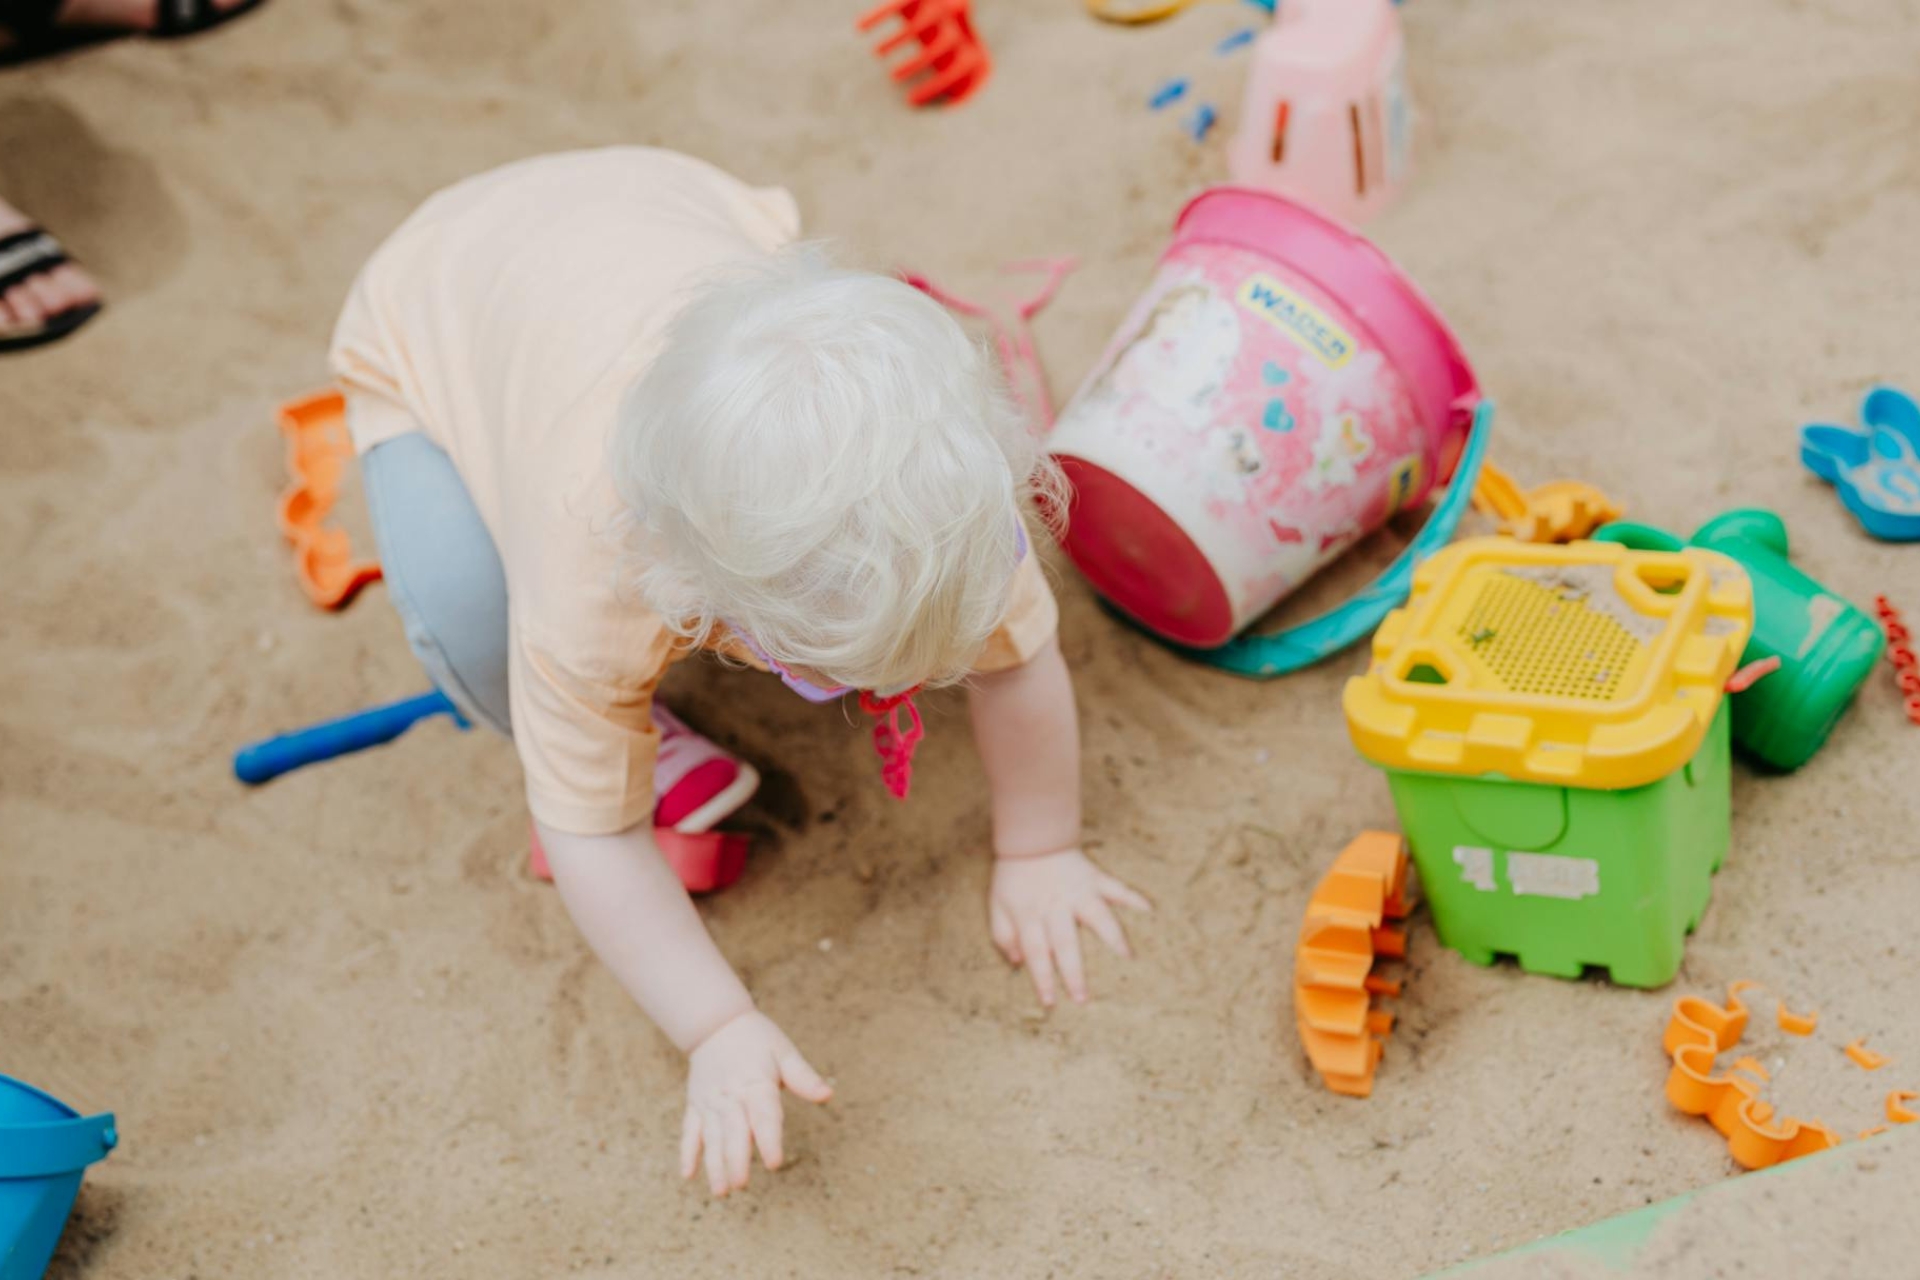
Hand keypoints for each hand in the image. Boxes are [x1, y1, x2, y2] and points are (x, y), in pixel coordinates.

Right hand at [680, 1009, 831, 1196]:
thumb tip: (828, 1095)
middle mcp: (730, 1095)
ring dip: (714, 1164)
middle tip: (742, 1185)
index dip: (768, 1139)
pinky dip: (687, 1153)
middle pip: (733, 1131)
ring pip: (711, 1137)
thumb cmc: (756, 1038)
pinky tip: (687, 1176)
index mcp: (755, 1083)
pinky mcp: (695, 1105)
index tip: (774, 1162)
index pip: (763, 1114)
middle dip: (736, 1160)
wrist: (715, 1023)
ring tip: (721, 1191)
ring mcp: (710, 1102)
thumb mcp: (783, 1051)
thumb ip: (803, 1077)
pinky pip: (690, 1131)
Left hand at [988, 848, 1149, 1006]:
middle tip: (1084, 999)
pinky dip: (1134, 899)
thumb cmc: (1013, 878)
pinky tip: (1150, 911)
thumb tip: (1018, 964)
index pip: (1036, 952)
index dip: (1042, 978)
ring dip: (1113, 938)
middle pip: (1066, 942)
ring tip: (1128, 959)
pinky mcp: (1095, 879)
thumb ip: (1004, 935)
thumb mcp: (997, 906)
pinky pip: (1117, 889)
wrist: (1031, 838)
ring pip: (1098, 917)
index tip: (1051, 1002)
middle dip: (1075, 972)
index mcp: (1030, 915)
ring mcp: (1078, 892)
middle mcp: (1056, 906)